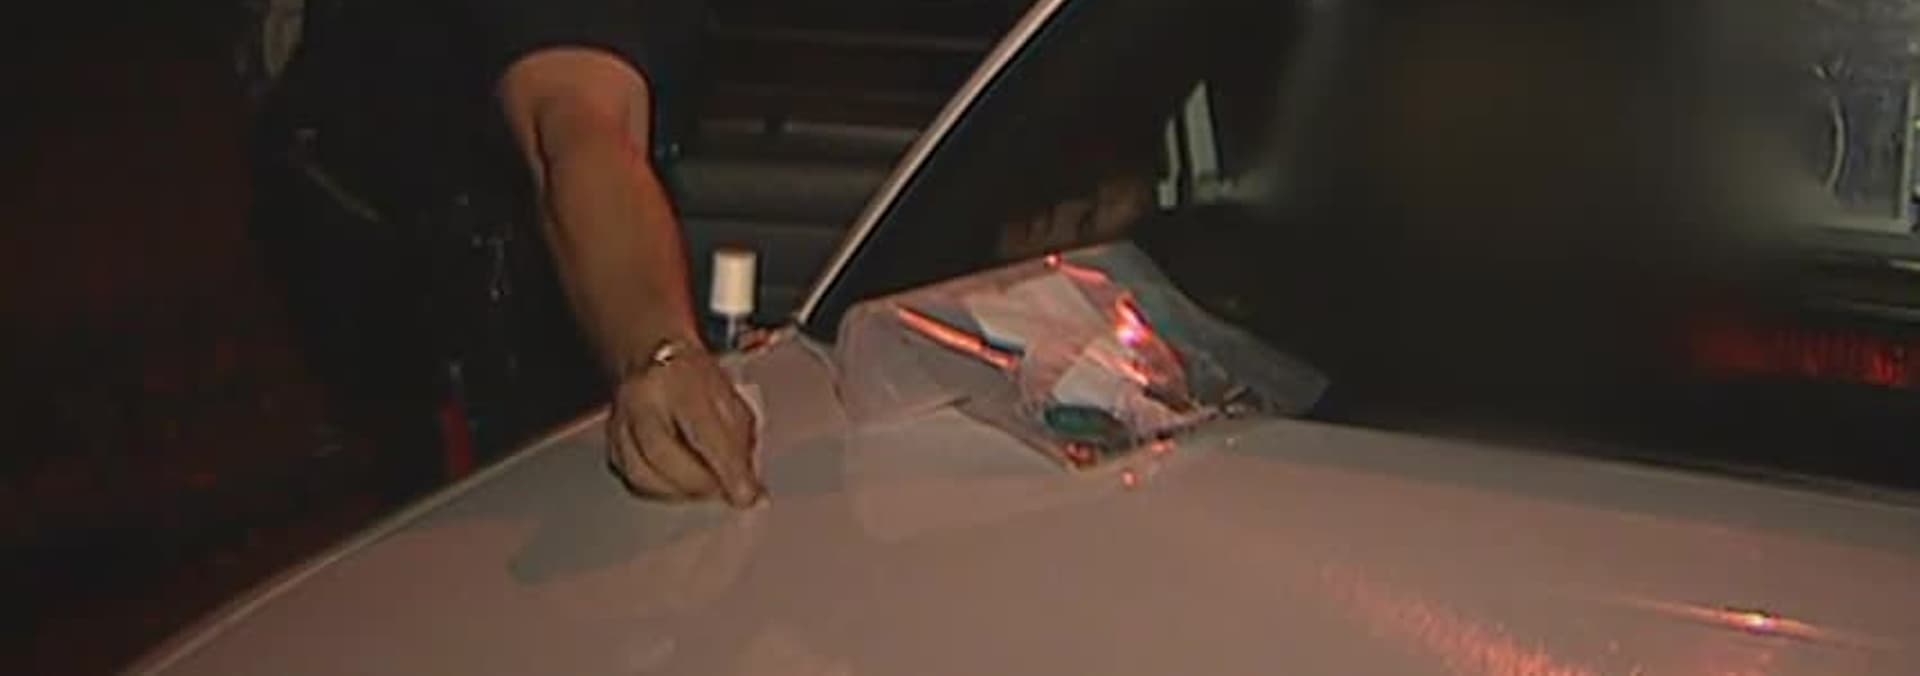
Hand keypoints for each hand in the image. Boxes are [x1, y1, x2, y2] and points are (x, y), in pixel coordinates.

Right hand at [607, 344, 763, 506]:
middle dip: (700, 483)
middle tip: (726, 492)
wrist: (653, 357)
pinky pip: (633, 480)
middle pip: (662, 454)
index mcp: (677, 377)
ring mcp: (618, 421)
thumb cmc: (697, 378)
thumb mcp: (728, 398)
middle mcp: (639, 397)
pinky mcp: (611, 443)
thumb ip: (740, 442)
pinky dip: (662, 491)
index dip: (727, 469)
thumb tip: (749, 492)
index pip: (703, 429)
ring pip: (642, 474)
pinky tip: (681, 485)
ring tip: (705, 488)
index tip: (747, 496)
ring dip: (680, 492)